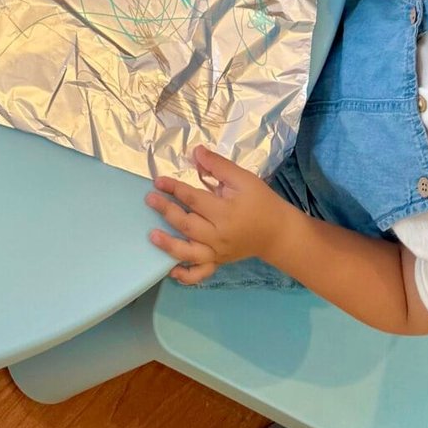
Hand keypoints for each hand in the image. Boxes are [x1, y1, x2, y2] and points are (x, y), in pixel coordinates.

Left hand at [146, 147, 293, 283]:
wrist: (278, 232)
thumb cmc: (260, 201)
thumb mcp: (243, 178)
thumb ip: (218, 165)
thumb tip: (196, 152)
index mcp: (224, 212)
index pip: (193, 199)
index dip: (174, 188)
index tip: (158, 181)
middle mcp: (218, 236)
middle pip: (187, 224)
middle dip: (166, 211)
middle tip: (149, 199)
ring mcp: (218, 252)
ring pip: (190, 252)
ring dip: (169, 245)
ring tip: (152, 236)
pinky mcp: (219, 262)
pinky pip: (201, 273)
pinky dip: (186, 275)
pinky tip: (172, 271)